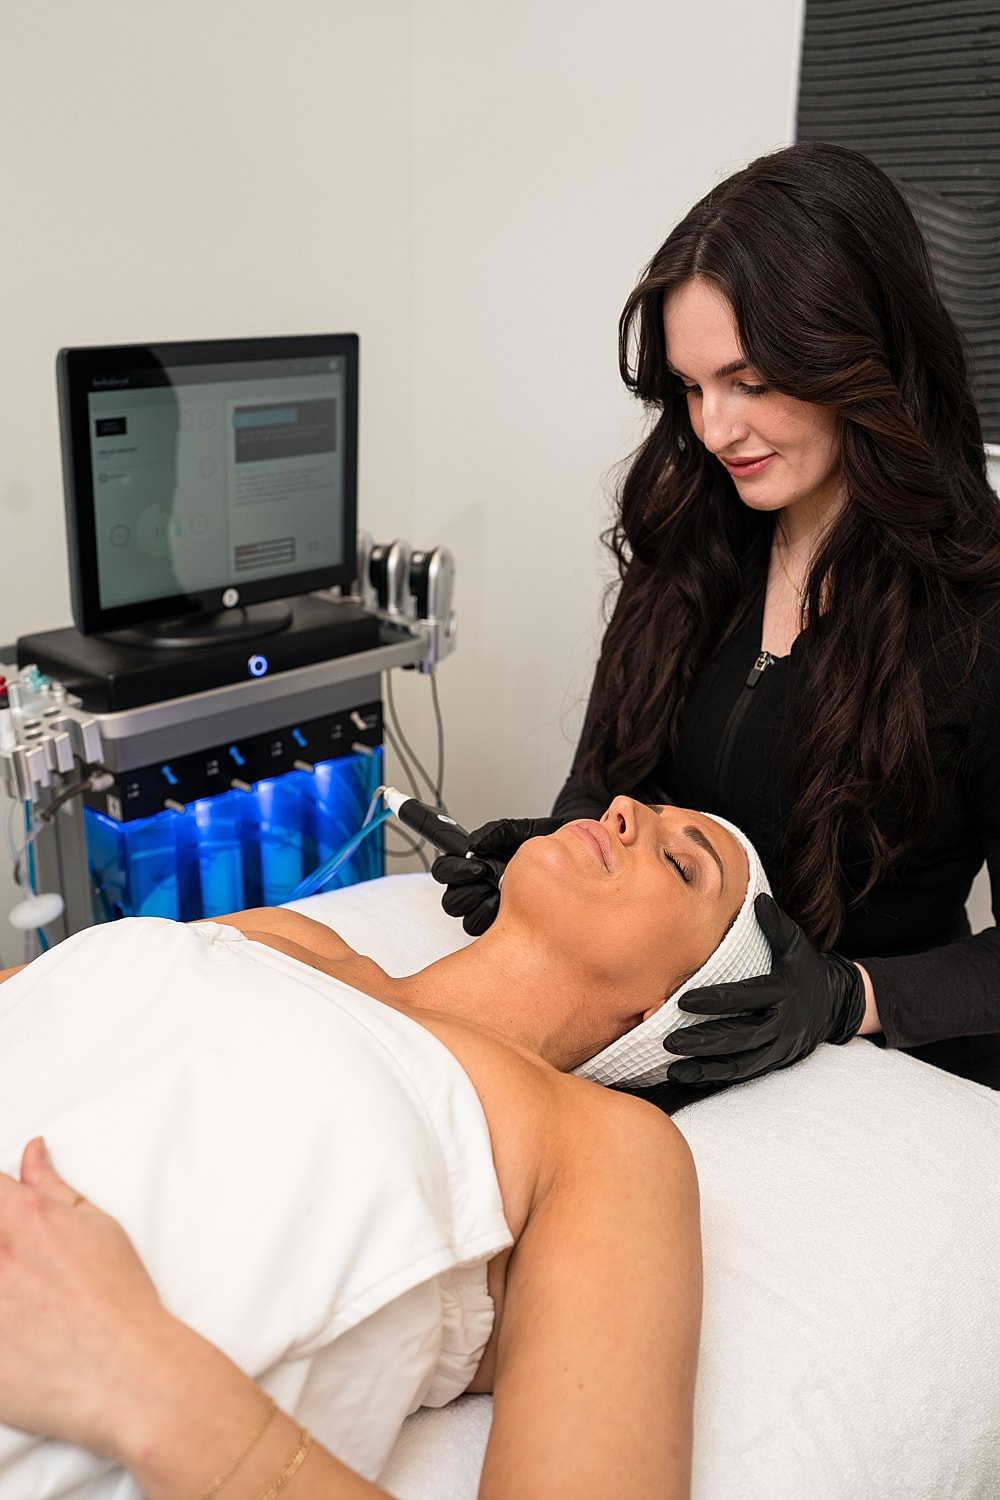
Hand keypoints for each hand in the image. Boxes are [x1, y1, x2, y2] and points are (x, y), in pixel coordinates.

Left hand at [0, 1138, 167, 1455]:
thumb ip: (51, 1185)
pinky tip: (12, 1326)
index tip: (8, 1225)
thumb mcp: (94, 1225)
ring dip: (0, 1279)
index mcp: (21, 1216)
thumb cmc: (119, 1299)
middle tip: (20, 1269)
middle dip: (0, 1243)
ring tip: (18, 1294)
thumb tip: (32, 1151)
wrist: (126, 1372)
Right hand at [430, 817, 563, 934]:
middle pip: (452, 902)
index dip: (453, 871)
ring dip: (484, 908)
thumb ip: (495, 833)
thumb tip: (475, 844)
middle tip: (489, 881)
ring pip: (469, 922)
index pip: (445, 872)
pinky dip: (504, 923)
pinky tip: (519, 911)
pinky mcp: (510, 927)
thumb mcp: (518, 832)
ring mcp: (494, 911)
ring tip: (504, 896)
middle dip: (467, 893)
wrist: (572, 857)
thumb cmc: (544, 844)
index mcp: (474, 866)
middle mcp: (479, 890)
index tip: (477, 866)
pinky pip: (495, 934)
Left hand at [662, 894, 866, 1083]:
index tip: (683, 1000)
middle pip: (740, 1037)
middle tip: (669, 1041)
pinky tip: (688, 1077)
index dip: (715, 1000)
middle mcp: (783, 1024)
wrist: (836, 1005)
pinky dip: (717, 1077)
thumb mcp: (797, 945)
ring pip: (741, 1063)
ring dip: (706, 1067)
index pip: (746, 997)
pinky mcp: (775, 1063)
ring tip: (673, 1068)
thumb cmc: (806, 970)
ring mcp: (780, 1048)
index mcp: (784, 992)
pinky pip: (744, 1075)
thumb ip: (776, 925)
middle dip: (704, 1041)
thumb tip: (758, 899)